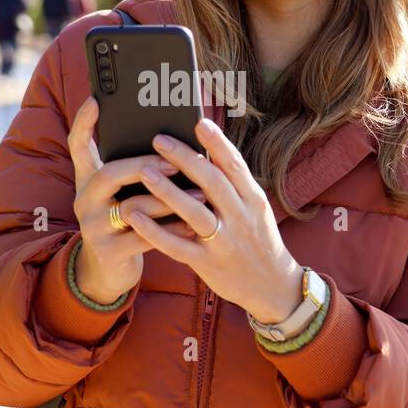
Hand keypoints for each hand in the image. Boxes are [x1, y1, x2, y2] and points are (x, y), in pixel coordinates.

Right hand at [66, 96, 206, 303]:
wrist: (107, 270)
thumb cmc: (125, 220)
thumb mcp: (121, 192)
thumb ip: (134, 169)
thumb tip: (173, 140)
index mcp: (88, 179)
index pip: (78, 145)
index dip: (84, 122)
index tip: (95, 100)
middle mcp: (84, 199)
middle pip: (108, 173)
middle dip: (144, 166)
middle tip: (174, 164)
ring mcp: (93, 227)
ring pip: (132, 207)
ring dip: (169, 199)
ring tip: (199, 193)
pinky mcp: (107, 252)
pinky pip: (143, 238)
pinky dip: (171, 229)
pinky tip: (192, 223)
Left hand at [125, 116, 304, 322]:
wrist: (272, 286)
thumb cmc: (256, 238)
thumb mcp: (253, 209)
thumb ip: (232, 184)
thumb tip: (201, 152)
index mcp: (253, 199)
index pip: (234, 165)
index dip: (216, 142)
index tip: (198, 122)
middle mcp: (241, 217)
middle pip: (212, 183)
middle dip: (185, 159)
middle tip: (158, 139)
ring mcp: (225, 242)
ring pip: (195, 213)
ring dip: (168, 191)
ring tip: (145, 171)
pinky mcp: (208, 264)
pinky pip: (178, 246)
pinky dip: (156, 230)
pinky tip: (136, 216)